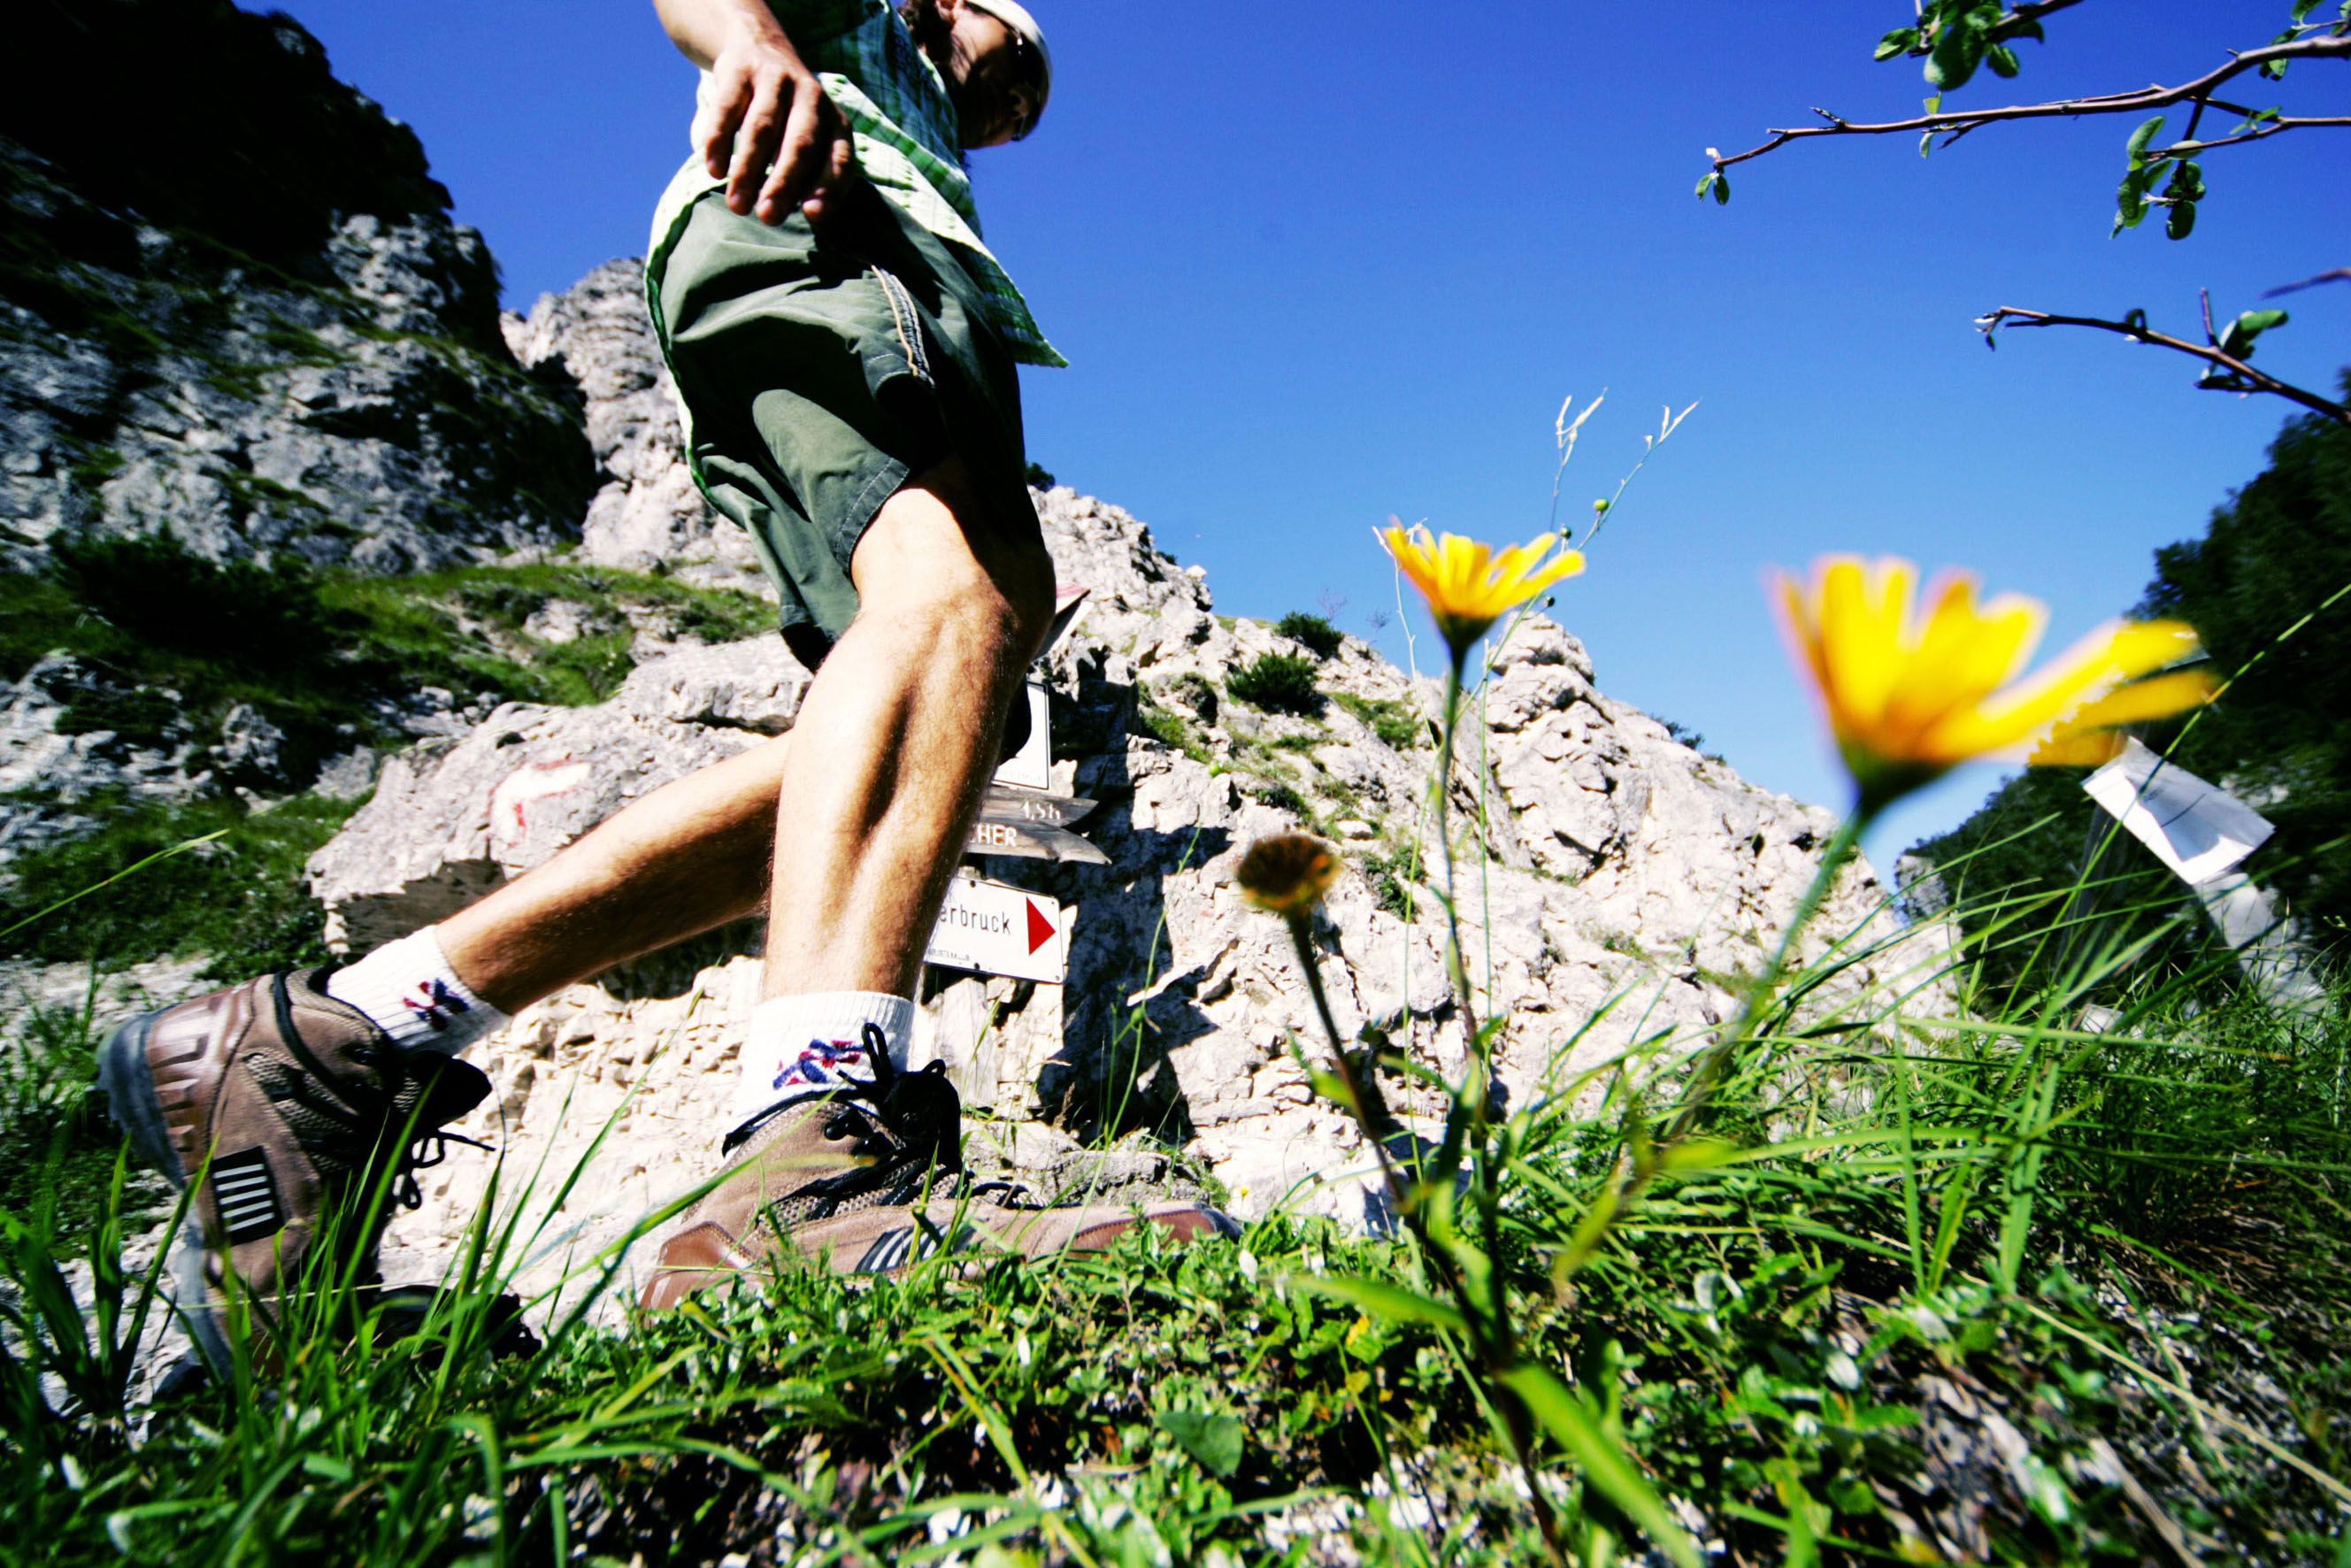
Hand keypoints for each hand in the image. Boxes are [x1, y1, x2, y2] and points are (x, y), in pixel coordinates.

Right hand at [693, 20, 855, 224]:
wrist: (758, 46)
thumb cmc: (787, 116)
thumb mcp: (808, 138)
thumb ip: (807, 175)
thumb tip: (795, 211)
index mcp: (835, 122)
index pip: (839, 158)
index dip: (827, 186)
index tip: (811, 214)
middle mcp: (811, 97)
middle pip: (800, 144)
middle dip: (784, 183)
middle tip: (767, 216)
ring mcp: (776, 80)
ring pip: (762, 128)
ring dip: (748, 171)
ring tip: (737, 205)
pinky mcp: (740, 70)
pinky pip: (727, 109)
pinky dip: (720, 142)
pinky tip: (715, 170)